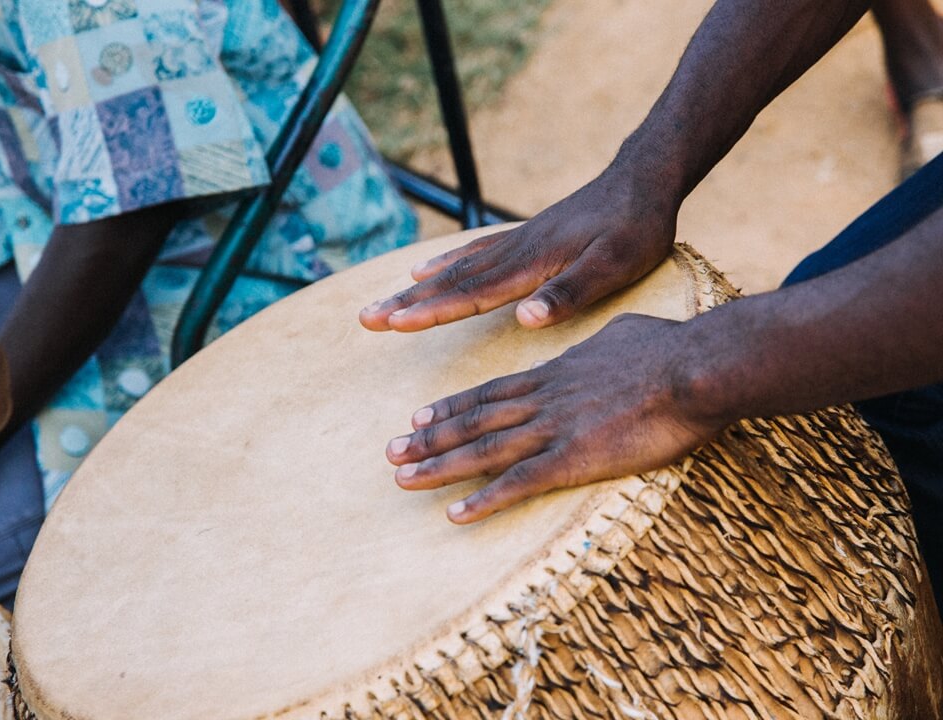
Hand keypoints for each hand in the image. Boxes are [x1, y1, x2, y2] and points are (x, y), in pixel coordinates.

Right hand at [359, 172, 677, 331]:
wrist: (643, 179)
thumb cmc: (635, 228)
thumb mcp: (615, 266)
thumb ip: (570, 293)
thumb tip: (524, 320)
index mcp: (531, 264)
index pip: (471, 294)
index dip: (431, 312)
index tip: (393, 325)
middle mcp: (513, 252)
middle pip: (449, 282)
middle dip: (405, 303)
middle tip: (364, 319)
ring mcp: (515, 242)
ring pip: (454, 269)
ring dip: (415, 290)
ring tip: (383, 304)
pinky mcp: (523, 237)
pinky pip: (471, 253)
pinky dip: (442, 266)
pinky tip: (424, 272)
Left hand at [384, 314, 725, 522]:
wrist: (692, 369)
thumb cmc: (669, 348)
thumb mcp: (622, 332)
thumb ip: (597, 342)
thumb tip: (599, 341)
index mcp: (553, 373)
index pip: (489, 393)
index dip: (450, 407)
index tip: (417, 416)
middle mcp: (542, 401)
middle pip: (473, 421)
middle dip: (428, 439)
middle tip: (390, 452)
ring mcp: (554, 430)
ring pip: (483, 450)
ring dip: (438, 467)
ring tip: (402, 480)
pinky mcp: (573, 459)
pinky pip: (518, 484)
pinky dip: (483, 500)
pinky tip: (455, 515)